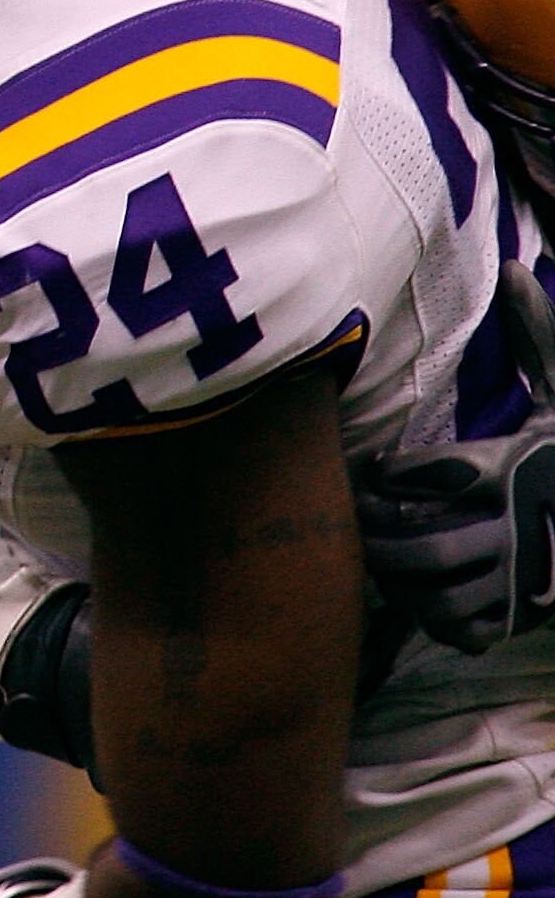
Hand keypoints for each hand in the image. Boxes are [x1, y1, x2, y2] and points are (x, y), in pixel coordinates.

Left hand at [360, 261, 554, 651]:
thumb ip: (537, 336)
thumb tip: (516, 268)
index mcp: (508, 473)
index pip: (419, 478)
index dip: (388, 476)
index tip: (378, 473)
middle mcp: (511, 531)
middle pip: (413, 546)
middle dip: (377, 535)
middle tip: (361, 520)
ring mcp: (515, 583)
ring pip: (428, 593)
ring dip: (398, 578)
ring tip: (385, 555)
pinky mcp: (520, 619)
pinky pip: (459, 629)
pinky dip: (435, 618)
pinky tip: (426, 592)